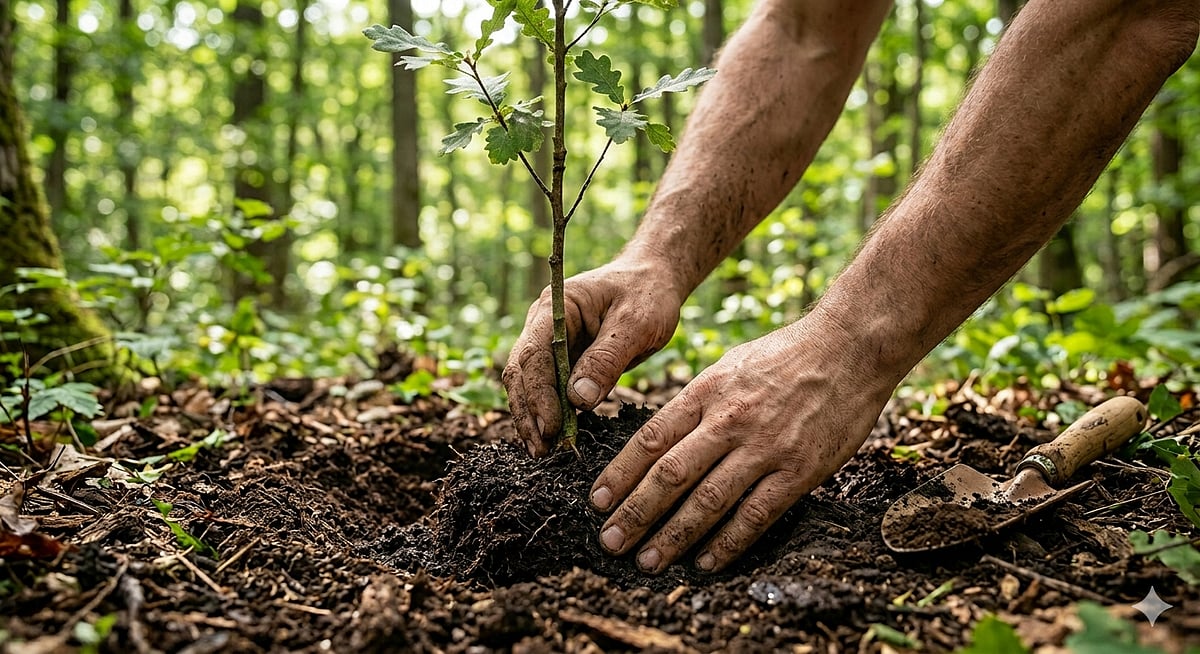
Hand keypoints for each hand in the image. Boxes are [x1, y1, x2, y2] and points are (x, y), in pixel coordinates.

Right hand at [503, 258, 684, 455]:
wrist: (654, 281)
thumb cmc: (647, 294)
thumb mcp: (636, 323)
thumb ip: (607, 359)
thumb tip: (578, 400)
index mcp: (556, 307)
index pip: (535, 354)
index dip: (538, 394)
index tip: (551, 427)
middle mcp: (542, 324)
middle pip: (522, 372)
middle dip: (529, 413)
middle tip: (541, 450)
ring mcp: (548, 342)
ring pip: (528, 384)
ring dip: (532, 418)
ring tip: (542, 452)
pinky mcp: (561, 358)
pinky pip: (547, 388)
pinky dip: (548, 413)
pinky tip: (553, 438)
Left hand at [588, 312, 897, 572]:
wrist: (851, 346)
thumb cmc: (787, 355)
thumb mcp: (729, 366)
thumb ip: (697, 403)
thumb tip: (662, 438)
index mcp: (706, 392)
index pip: (651, 439)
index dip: (620, 474)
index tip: (597, 502)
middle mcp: (729, 421)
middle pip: (670, 474)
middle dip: (635, 513)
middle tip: (609, 543)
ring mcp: (764, 448)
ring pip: (707, 501)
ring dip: (673, 536)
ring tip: (647, 561)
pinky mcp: (799, 471)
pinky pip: (756, 515)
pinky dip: (727, 543)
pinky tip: (706, 563)